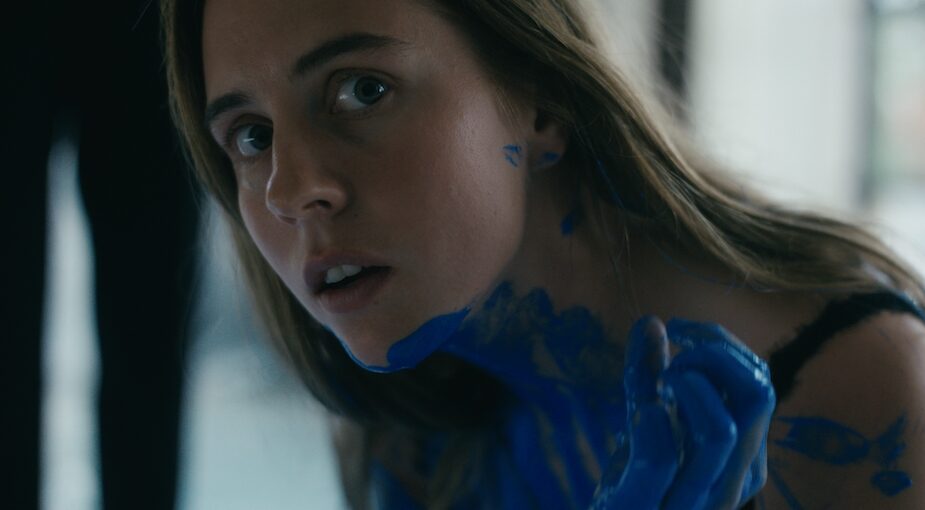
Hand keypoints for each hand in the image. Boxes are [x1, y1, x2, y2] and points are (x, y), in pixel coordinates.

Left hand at [589, 316, 775, 509]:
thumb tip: (650, 321)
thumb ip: (646, 373)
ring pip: (722, 430)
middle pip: (756, 396)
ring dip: (688, 383)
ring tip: (660, 382)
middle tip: (673, 351)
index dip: (723, 344)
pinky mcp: (646, 508)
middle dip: (714, 352)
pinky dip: (650, 422)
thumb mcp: (643, 419)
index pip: (758, 383)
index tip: (682, 330)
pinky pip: (662, 460)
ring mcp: (696, 502)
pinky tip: (641, 410)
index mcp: (742, 458)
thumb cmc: (636, 481)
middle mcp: (732, 481)